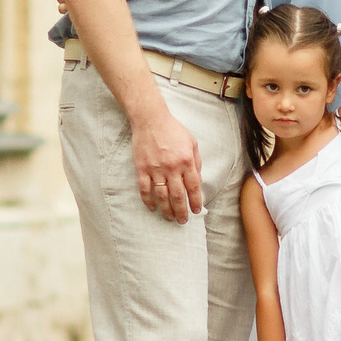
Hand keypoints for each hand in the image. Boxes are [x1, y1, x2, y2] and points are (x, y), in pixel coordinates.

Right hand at [132, 106, 203, 222]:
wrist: (151, 120)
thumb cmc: (173, 130)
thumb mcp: (192, 143)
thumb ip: (196, 162)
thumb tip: (198, 180)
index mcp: (186, 161)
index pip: (193, 187)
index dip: (196, 201)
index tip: (197, 210)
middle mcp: (172, 167)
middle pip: (178, 195)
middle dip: (181, 211)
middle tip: (183, 221)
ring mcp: (156, 169)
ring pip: (162, 196)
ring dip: (166, 210)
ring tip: (170, 218)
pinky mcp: (142, 168)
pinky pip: (145, 189)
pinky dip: (148, 200)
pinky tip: (152, 208)